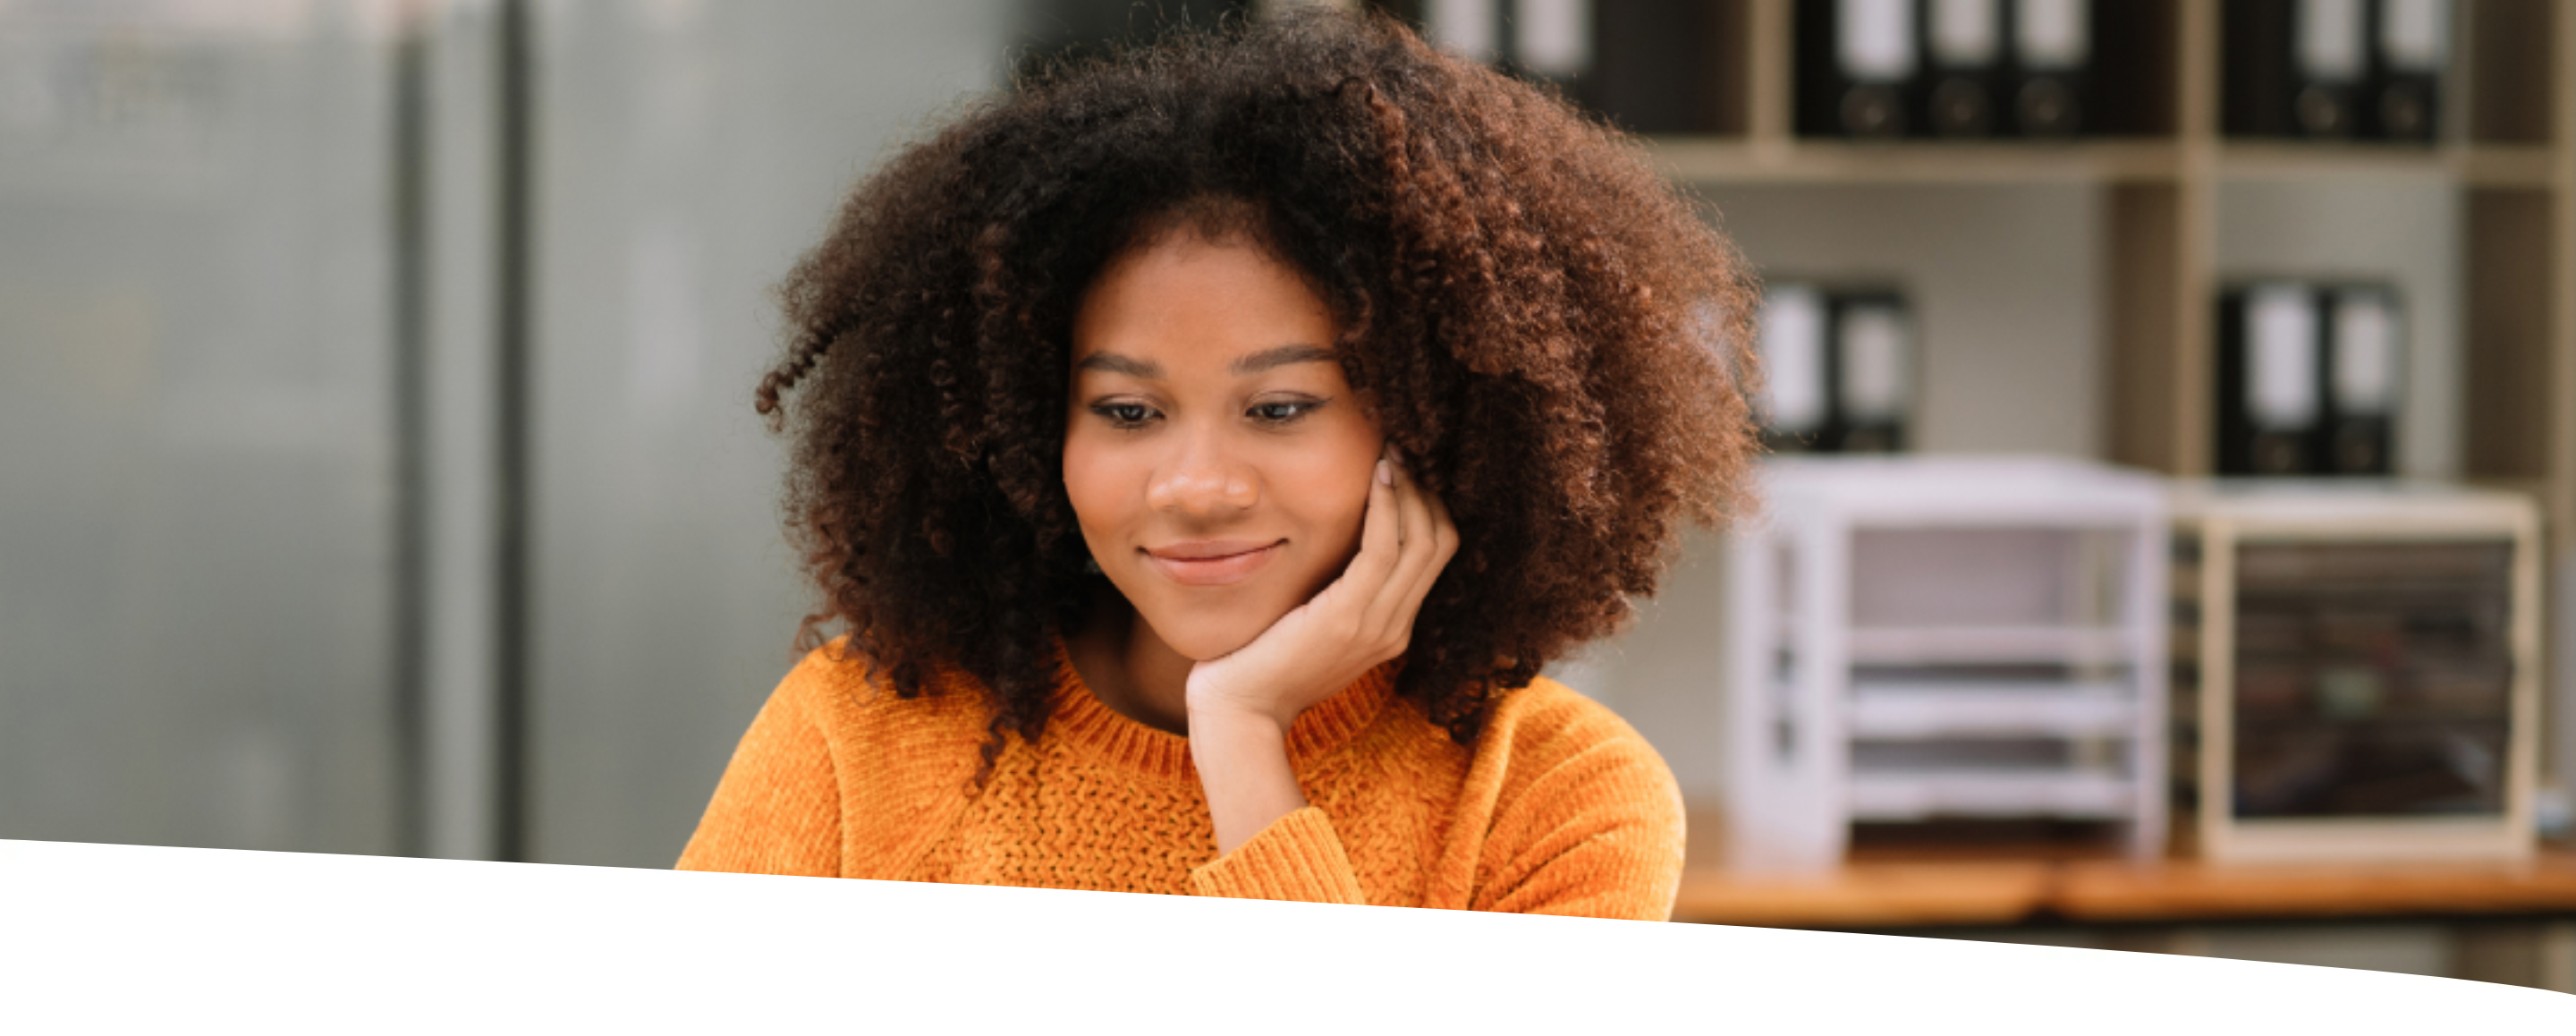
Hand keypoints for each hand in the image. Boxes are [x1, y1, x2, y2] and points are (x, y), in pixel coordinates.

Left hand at [1185, 444, 1456, 854]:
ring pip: (1422, 541)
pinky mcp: (1347, 617)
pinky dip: (1386, 508)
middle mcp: (1394, 627)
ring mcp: (1376, 625)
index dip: (1427, 506)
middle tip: (1399, 451)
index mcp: (1391, 629)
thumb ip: (1337, 592)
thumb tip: (1337, 542)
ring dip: (1409, 489)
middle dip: (1425, 490)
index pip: (1434, 555)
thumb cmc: (1263, 663)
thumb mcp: (1314, 624)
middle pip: (1439, 543)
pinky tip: (1374, 479)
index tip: (1401, 470)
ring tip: (1389, 454)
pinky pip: (1384, 551)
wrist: (1240, 712)